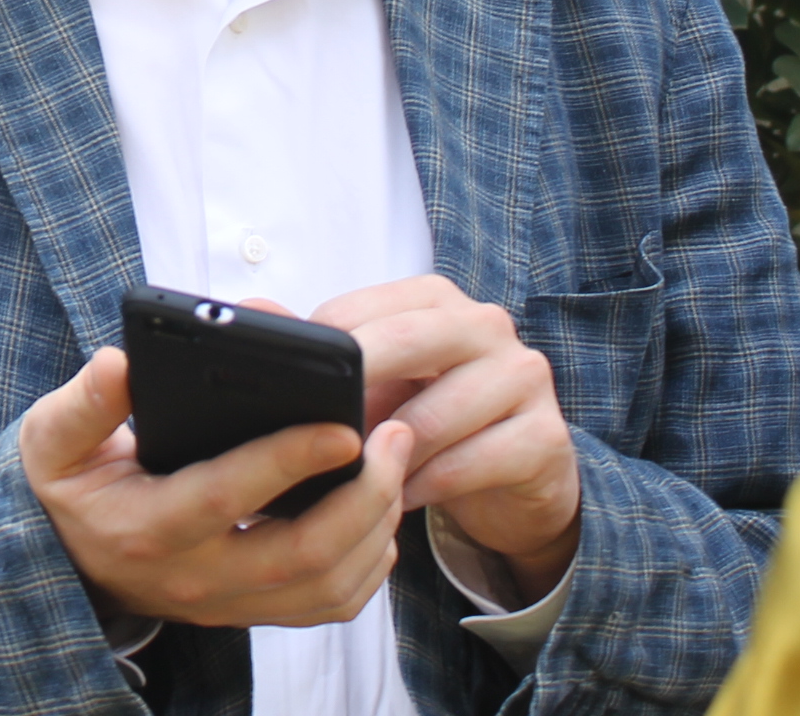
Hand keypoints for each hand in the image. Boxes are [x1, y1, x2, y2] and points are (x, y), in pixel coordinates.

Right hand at [20, 346, 418, 628]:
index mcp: (147, 526)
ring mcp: (228, 604)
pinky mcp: (252, 613)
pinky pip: (329, 605)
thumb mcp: (53, 438)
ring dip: (375, 529)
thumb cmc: (69, 486)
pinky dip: (369, 563)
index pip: (228, 496)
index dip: (290, 461)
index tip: (343, 427)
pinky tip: (377, 512)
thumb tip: (119, 366)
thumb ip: (84, 403)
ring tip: (394, 464)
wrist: (65, 559)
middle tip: (393, 435)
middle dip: (363, 496)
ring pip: (327, 588)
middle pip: (301, 555)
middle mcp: (194, 578)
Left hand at [310, 276, 579, 600]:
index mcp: (434, 300)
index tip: (290, 395)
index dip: (321, 357)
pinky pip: (470, 463)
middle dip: (355, 389)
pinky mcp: (545, 437)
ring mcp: (524, 377)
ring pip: (437, 416)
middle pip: (407, 343)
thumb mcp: (378, 383)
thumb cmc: (433, 419)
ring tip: (359, 480)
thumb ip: (321, 351)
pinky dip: (426, 486)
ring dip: (389, 456)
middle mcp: (485, 325)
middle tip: (319, 434)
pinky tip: (402, 499)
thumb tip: (253, 314)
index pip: (360, 311)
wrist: (519, 477)